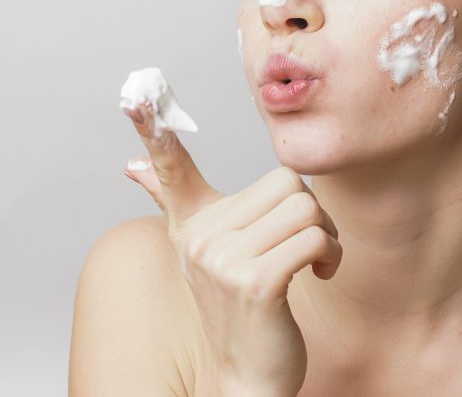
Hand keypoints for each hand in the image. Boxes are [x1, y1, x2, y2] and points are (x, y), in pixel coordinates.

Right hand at [121, 100, 342, 396]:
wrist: (245, 376)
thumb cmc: (238, 308)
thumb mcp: (205, 253)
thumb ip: (175, 201)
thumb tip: (132, 165)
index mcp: (191, 223)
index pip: (170, 168)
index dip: (152, 130)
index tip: (136, 93)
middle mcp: (200, 237)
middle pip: (284, 183)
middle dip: (309, 212)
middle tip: (303, 244)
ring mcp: (223, 260)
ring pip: (304, 208)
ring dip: (326, 235)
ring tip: (312, 261)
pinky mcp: (254, 282)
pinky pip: (313, 237)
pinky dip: (330, 254)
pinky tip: (318, 275)